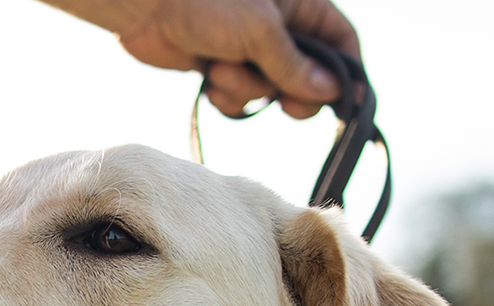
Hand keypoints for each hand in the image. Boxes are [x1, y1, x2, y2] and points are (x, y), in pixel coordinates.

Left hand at [51, 0, 360, 118]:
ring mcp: (248, 50)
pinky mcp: (220, 67)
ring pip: (269, 90)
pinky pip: (238, 98)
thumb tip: (330, 93)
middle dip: (295, 93)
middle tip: (287, 107)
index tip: (347, 102)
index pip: (340, 41)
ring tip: (221, 69)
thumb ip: (294, 65)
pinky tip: (208, 80)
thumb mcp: (260, 32)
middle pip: (308, 75)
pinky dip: (226, 96)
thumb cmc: (207, 2)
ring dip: (247, 89)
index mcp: (301, 7)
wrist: (146, 5)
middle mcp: (278, 29)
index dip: (346, 73)